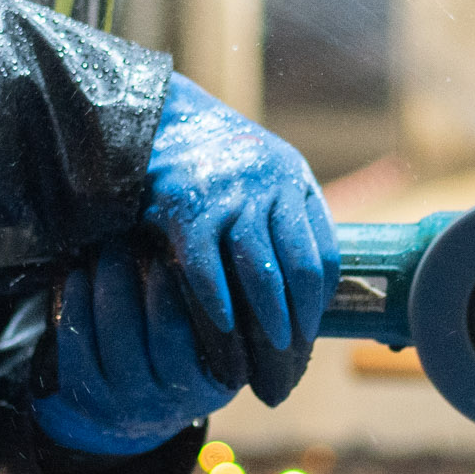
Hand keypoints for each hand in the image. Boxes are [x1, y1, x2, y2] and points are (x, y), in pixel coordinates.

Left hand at [29, 245, 237, 456]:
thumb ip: (213, 309)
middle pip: (142, 330)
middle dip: (131, 276)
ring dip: (106, 285)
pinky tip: (77, 277)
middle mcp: (163, 400)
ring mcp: (121, 402)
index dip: (168, 286)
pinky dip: (75, 306)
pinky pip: (75, 346)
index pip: (180, 329)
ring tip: (107, 250)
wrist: (147, 411)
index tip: (166, 249)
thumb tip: (206, 248)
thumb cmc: (189, 358)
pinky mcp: (87, 397)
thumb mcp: (216, 344)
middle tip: (129, 239)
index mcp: (205, 386)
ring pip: (111, 336)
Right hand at [142, 75, 339, 405]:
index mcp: (292, 180)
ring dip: (267, 318)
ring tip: (267, 351)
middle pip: (300, 267)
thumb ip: (278, 218)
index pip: (324, 253)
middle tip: (289, 359)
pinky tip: (221, 326)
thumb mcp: (256, 175)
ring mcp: (229, 194)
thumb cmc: (203, 160)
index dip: (320, 301)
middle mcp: (269, 185)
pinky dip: (215, 300)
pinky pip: (206, 264)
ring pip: (260, 269)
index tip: (308, 332)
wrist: (150, 114)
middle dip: (298, 320)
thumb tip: (299, 288)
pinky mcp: (186, 205)